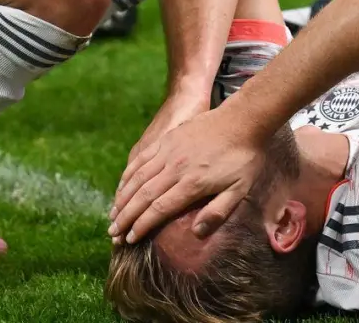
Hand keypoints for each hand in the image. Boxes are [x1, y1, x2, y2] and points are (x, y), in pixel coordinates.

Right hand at [109, 105, 267, 244]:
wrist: (245, 119)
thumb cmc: (246, 157)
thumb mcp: (240, 189)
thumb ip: (218, 212)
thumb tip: (196, 234)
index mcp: (192, 183)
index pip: (159, 209)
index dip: (142, 226)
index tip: (130, 239)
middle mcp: (176, 167)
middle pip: (143, 196)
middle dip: (126, 216)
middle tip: (113, 233)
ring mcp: (169, 150)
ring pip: (138, 177)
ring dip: (123, 198)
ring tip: (112, 214)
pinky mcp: (168, 138)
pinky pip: (142, 158)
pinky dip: (129, 174)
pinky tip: (122, 185)